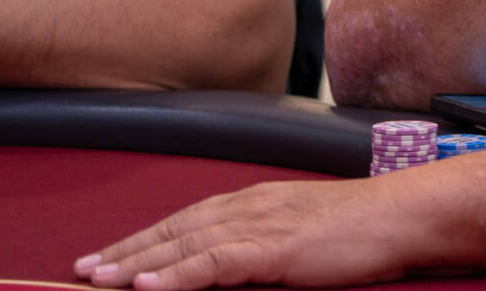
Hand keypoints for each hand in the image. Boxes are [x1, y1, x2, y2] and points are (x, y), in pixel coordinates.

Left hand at [75, 177, 416, 290]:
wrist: (402, 217)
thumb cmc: (363, 231)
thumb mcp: (304, 236)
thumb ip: (267, 248)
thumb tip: (236, 269)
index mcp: (258, 202)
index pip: (188, 220)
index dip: (146, 238)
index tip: (110, 256)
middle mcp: (252, 206)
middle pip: (176, 229)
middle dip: (127, 249)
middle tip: (84, 269)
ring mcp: (263, 224)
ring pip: (186, 243)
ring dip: (138, 262)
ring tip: (99, 279)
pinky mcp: (275, 247)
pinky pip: (215, 261)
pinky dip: (177, 272)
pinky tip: (147, 283)